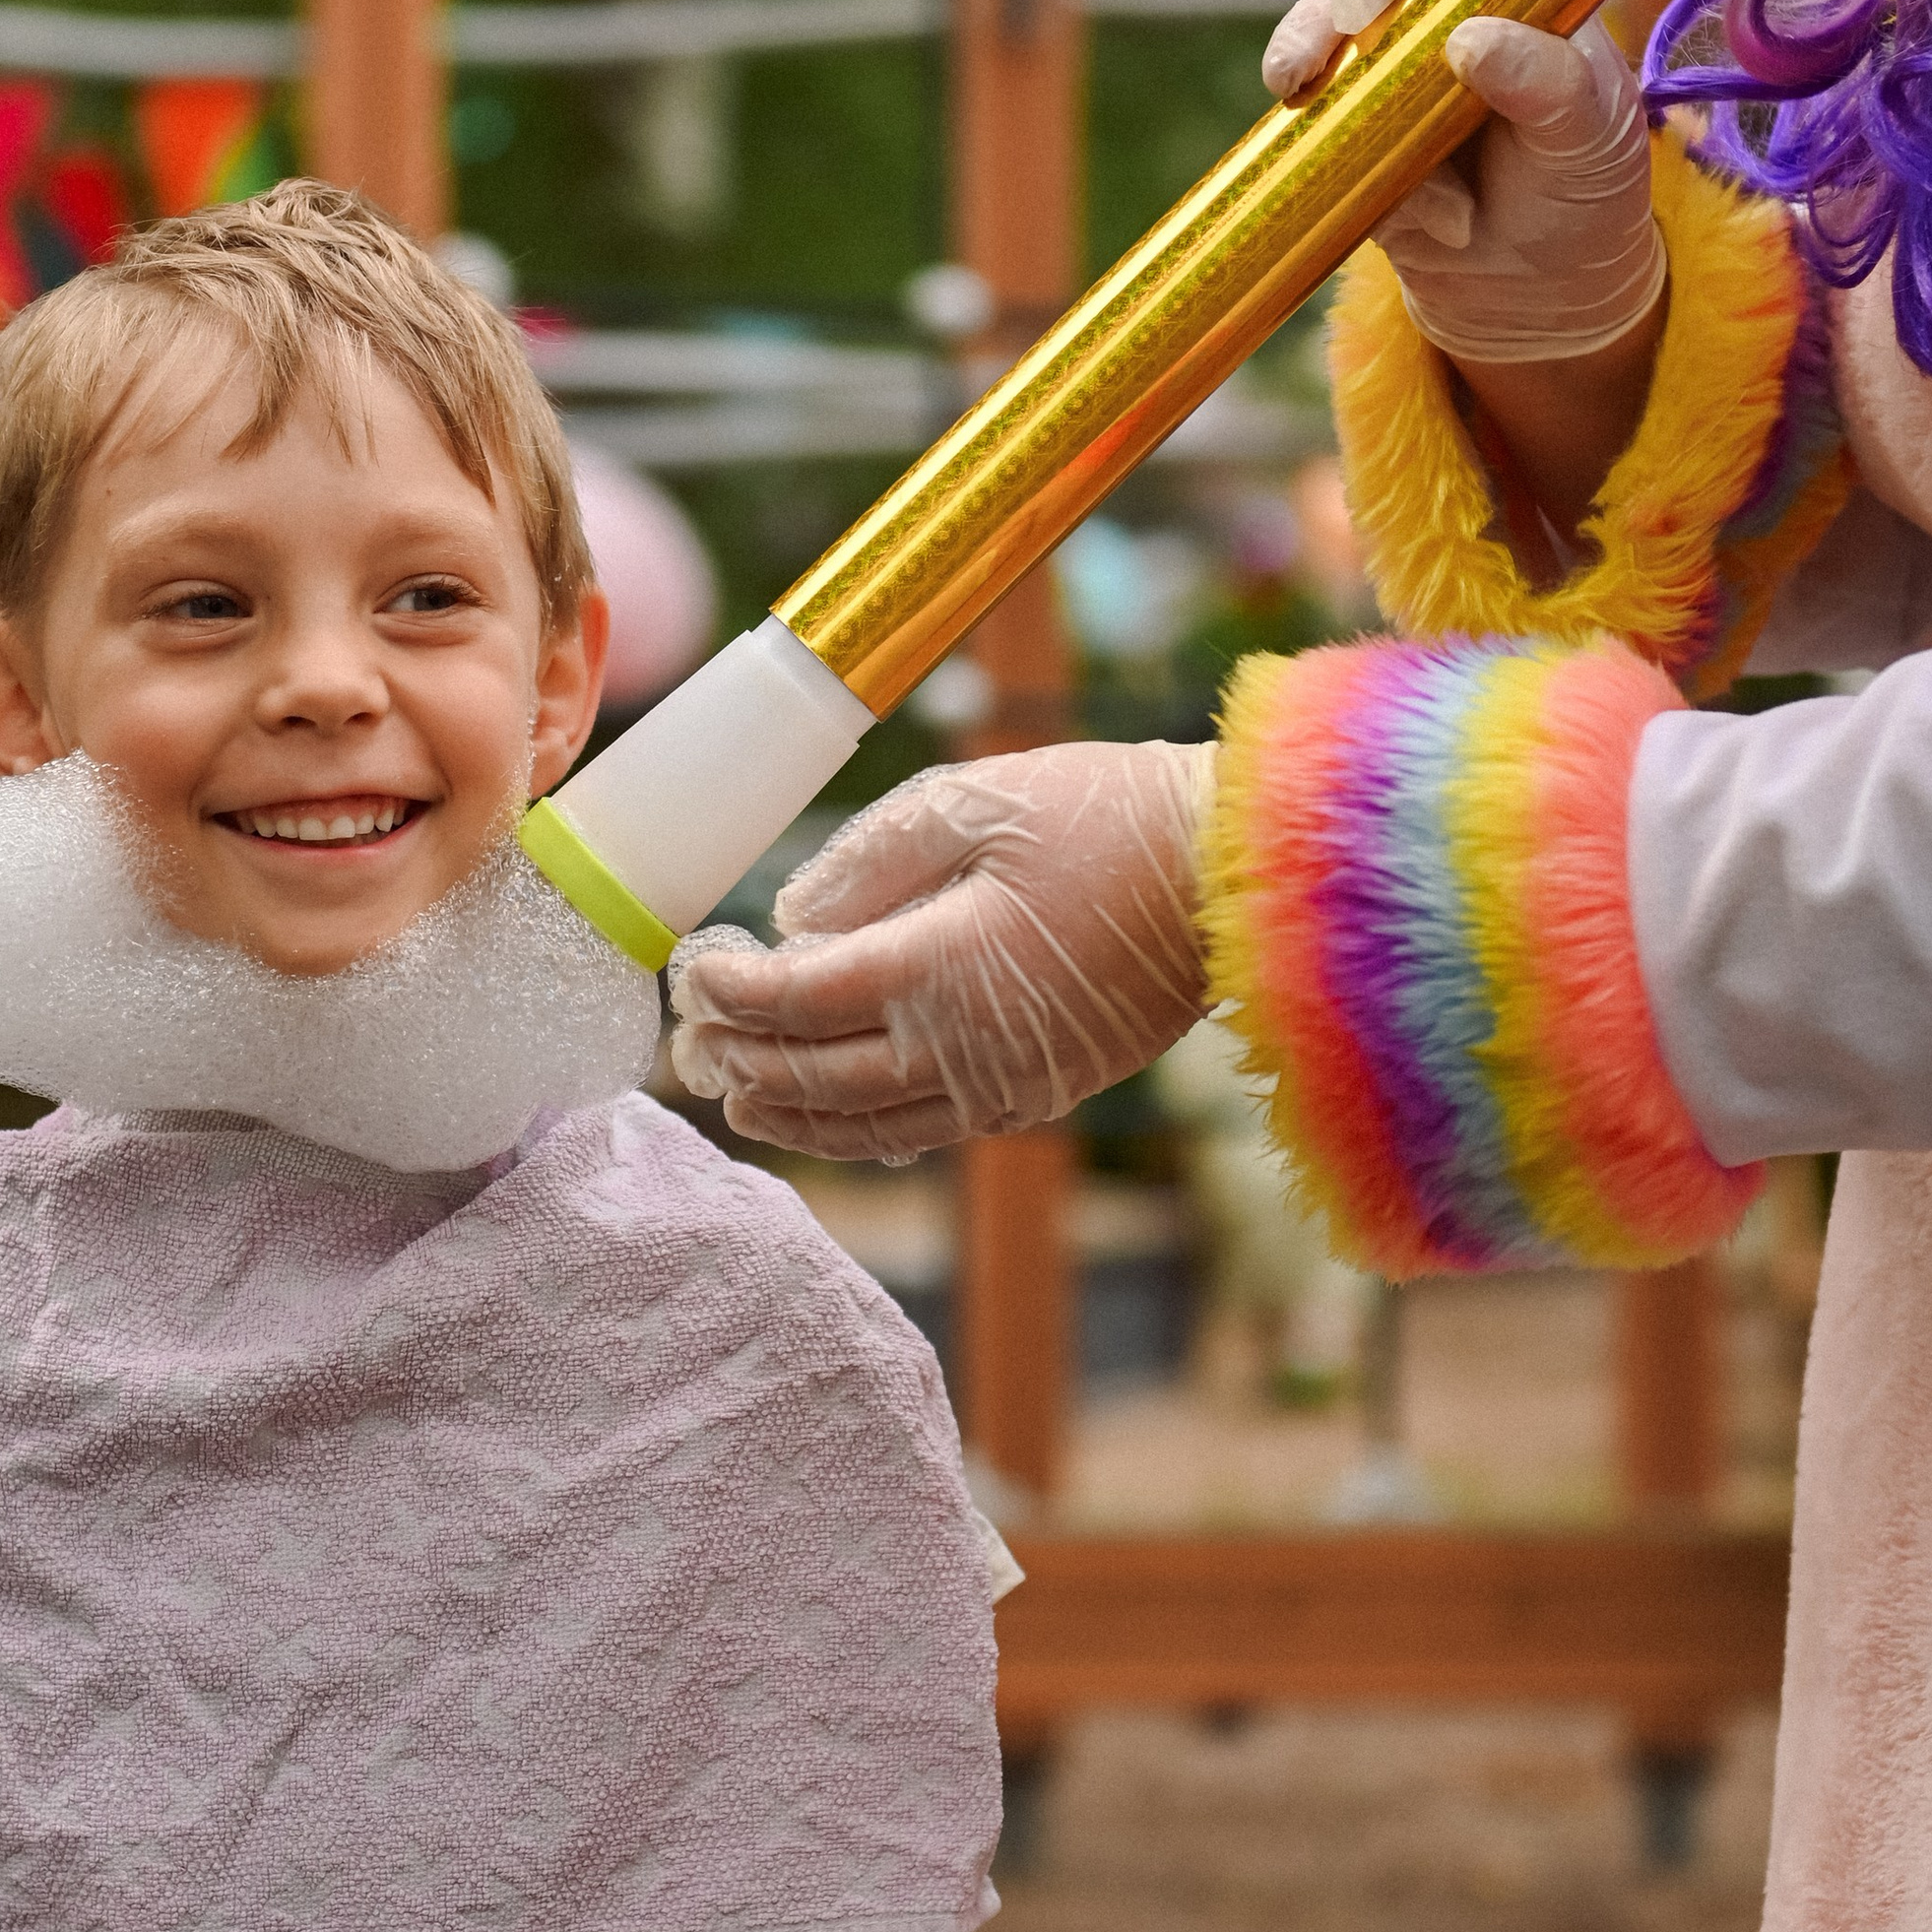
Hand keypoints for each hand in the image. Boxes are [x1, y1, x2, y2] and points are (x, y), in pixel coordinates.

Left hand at [668, 743, 1212, 1161]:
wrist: (1242, 877)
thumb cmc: (1111, 818)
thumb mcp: (976, 801)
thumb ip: (871, 860)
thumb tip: (793, 918)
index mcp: (936, 969)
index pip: (797, 1000)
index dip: (732, 994)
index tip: (691, 974)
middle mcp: (961, 1046)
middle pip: (817, 1076)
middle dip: (743, 1062)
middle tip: (689, 1049)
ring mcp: (1006, 1083)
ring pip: (869, 1124)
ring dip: (795, 1116)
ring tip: (741, 1101)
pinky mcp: (1043, 1093)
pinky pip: (931, 1128)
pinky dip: (868, 1130)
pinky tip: (841, 1114)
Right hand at [1262, 0, 1663, 364]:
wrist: (1545, 292)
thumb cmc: (1585, 189)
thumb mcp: (1590, 136)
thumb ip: (1547, 81)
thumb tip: (1469, 38)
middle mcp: (1437, 21)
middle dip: (1320, 20)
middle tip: (1305, 67)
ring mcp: (1384, 82)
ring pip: (1321, 59)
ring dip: (1315, 94)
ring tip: (1355, 153)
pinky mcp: (1350, 144)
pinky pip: (1321, 146)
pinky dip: (1348, 180)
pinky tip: (1422, 222)